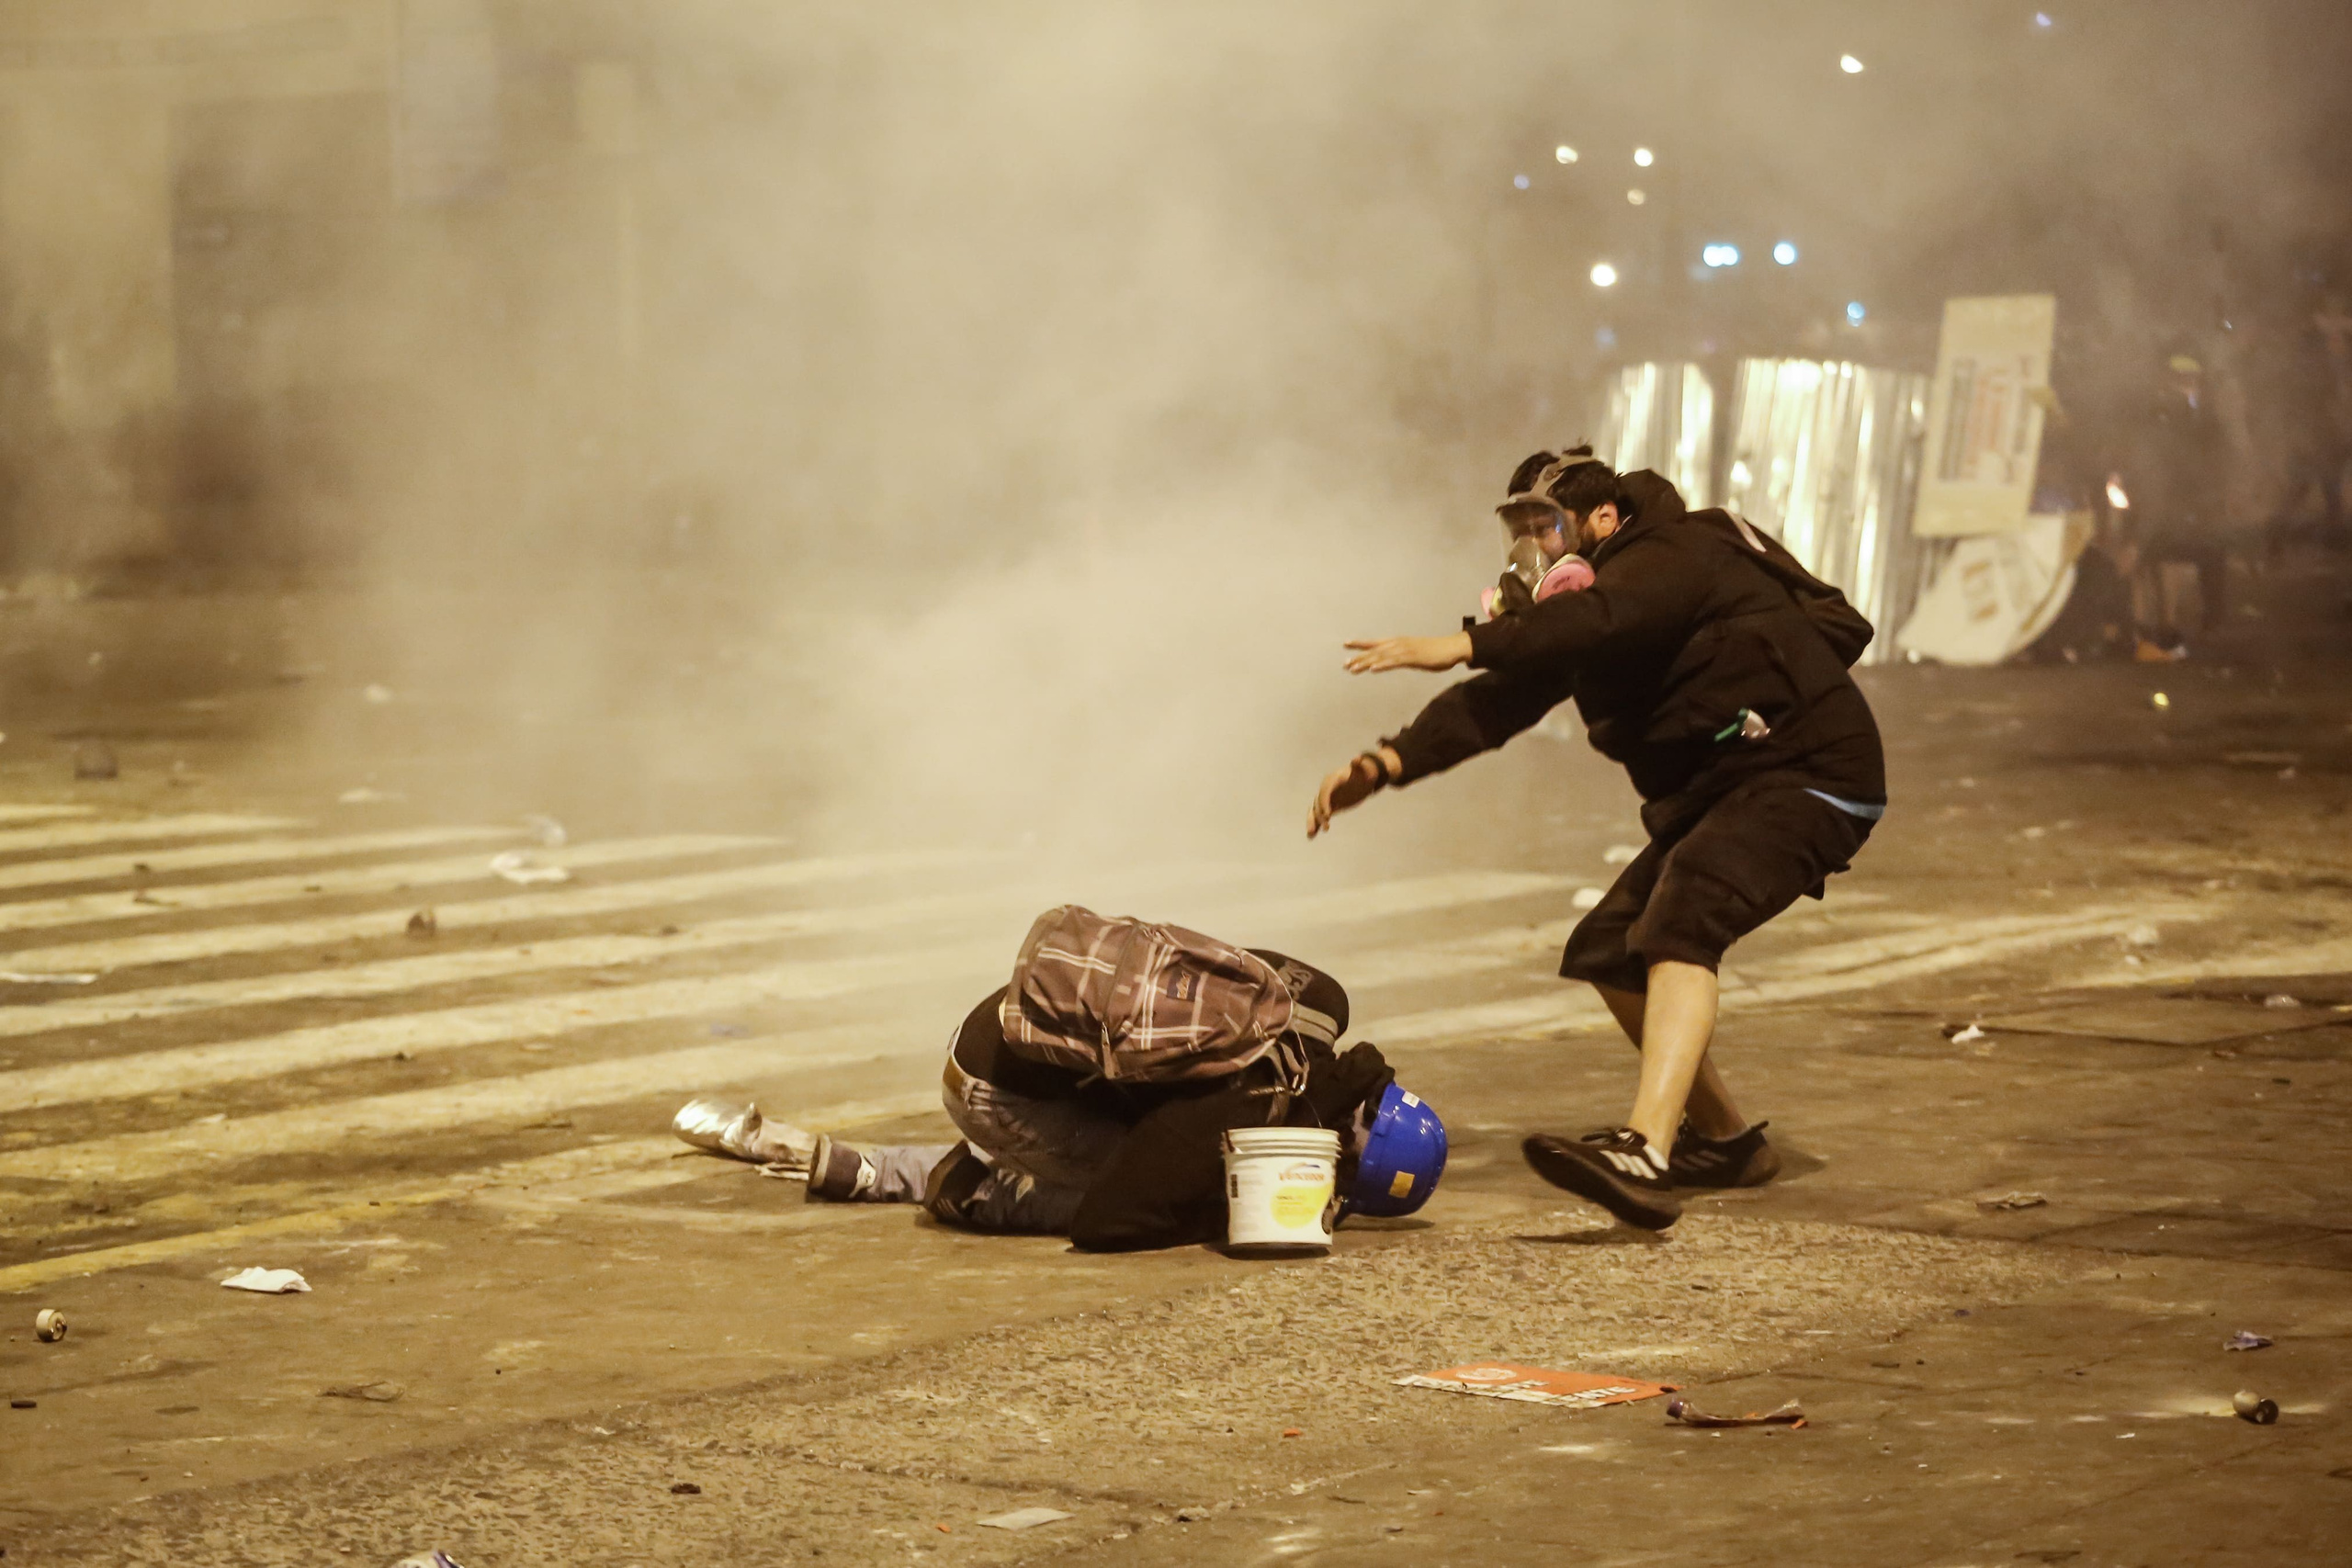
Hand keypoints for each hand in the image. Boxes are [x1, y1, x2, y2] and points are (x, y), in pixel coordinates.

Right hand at [1308, 750, 1395, 838]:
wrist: (1365, 779)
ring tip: (1311, 834)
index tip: (1328, 815)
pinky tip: (1312, 836)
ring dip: (1312, 822)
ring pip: (1315, 810)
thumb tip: (1357, 759)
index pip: (1325, 792)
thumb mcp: (1364, 770)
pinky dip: (1316, 825)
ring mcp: (1327, 799)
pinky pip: (1320, 816)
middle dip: (1320, 815)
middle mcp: (1326, 789)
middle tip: (1326, 826)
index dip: (1325, 802)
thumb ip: (1359, 766)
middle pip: (1318, 803)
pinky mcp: (1330, 807)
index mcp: (1331, 780)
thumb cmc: (1365, 773)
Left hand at [1343, 632, 1471, 673]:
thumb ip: (1403, 657)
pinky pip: (1394, 662)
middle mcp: (1398, 644)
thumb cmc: (1435, 652)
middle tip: (1344, 665)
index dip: (1360, 644)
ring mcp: (1404, 650)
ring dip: (1366, 662)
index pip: (1375, 643)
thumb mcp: (1414, 654)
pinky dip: (1382, 665)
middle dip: (1358, 657)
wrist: (1451, 648)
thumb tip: (1395, 661)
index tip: (1345, 644)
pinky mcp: (1412, 658)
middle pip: (1374, 651)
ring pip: (1381, 656)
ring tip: (1352, 668)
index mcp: (1398, 643)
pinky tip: (1372, 669)